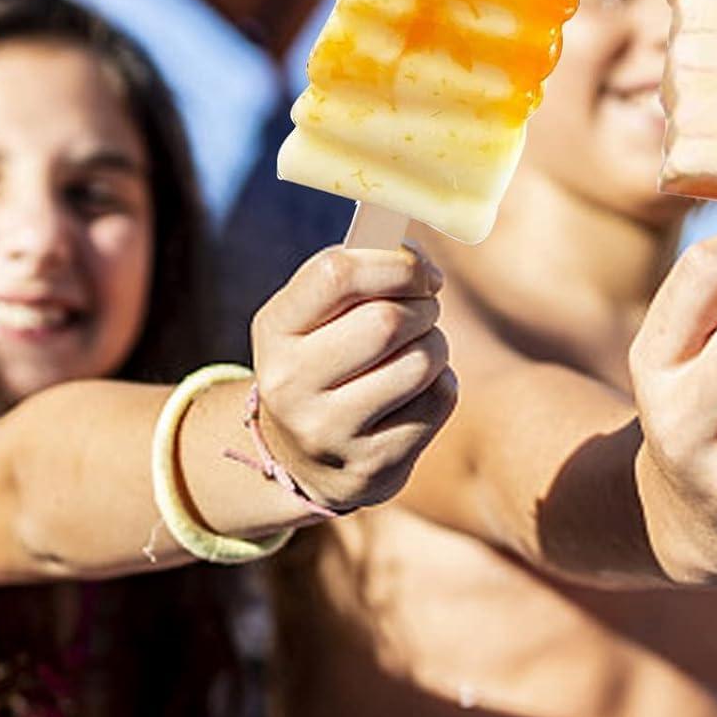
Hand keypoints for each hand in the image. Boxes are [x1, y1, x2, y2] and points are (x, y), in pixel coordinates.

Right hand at [249, 246, 455, 512]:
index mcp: (274, 331)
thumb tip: (415, 251)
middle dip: (423, 307)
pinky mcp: (374, 465)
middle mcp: (291, 385)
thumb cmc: (324, 363)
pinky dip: (442, 384)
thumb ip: (356, 278)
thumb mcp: (314, 319)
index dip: (395, 263)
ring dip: (436, 344)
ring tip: (420, 350)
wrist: (302, 462)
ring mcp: (330, 432)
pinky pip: (440, 399)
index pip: (337, 273)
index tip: (421, 272)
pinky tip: (417, 391)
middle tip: (425, 310)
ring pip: (422, 361)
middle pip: (388, 321)